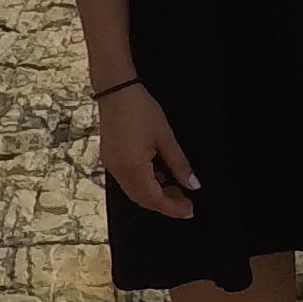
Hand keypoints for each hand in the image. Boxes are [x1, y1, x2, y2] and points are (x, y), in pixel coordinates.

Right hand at [98, 84, 198, 217]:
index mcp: (133, 168)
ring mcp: (111, 166)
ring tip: (175, 190)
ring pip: (134, 192)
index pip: (154, 199)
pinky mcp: (109, 158)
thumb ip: (179, 163)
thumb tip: (193, 184)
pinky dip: (143, 184)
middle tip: (186, 203)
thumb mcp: (165, 137)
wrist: (115, 90)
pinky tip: (158, 177)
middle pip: (142, 199)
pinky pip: (127, 181)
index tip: (190, 211)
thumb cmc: (141, 109)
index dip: (173, 208)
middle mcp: (118, 171)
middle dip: (164, 204)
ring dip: (154, 195)